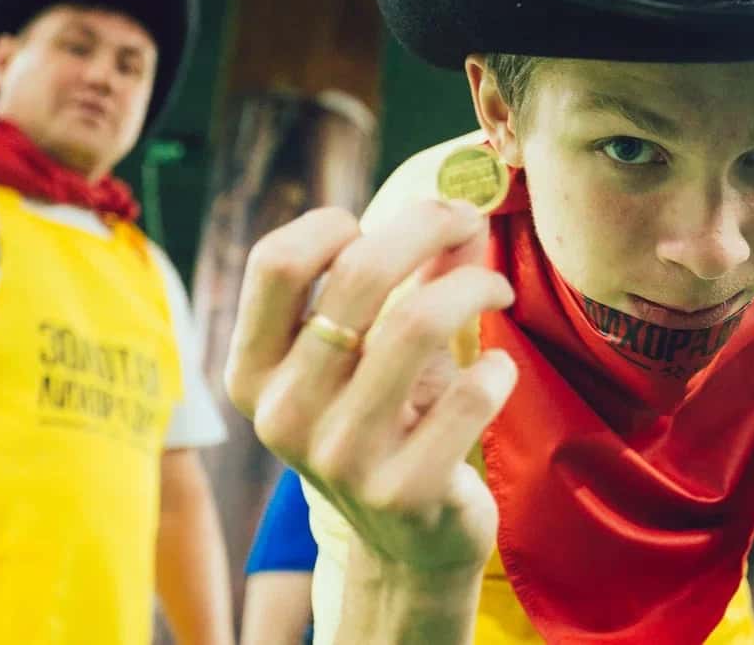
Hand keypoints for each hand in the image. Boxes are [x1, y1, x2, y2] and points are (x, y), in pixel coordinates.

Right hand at [224, 200, 516, 581]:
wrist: (409, 546)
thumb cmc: (388, 426)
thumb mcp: (372, 354)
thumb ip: (404, 279)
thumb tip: (461, 206)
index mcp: (255, 372)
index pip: (275, 263)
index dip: (333, 224)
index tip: (383, 225)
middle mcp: (285, 413)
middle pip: (357, 274)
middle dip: (425, 224)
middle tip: (466, 220)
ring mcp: (342, 456)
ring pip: (416, 324)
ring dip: (474, 287)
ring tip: (497, 289)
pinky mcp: (405, 491)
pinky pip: (467, 397)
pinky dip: (496, 368)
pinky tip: (498, 368)